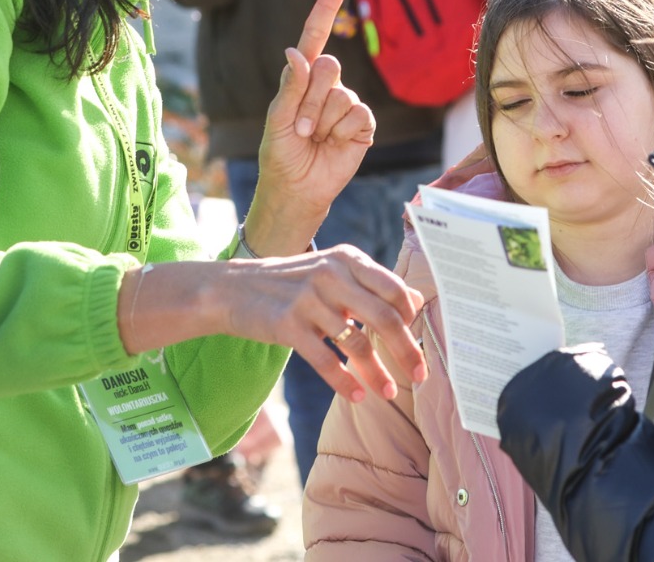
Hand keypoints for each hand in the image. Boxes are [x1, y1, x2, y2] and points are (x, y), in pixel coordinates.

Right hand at [224, 245, 425, 402]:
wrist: (233, 288)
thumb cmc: (292, 283)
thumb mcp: (333, 272)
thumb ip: (373, 285)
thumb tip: (417, 301)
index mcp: (347, 259)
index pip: (395, 290)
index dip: (411, 320)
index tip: (419, 342)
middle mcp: (331, 275)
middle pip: (384, 318)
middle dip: (407, 352)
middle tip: (420, 375)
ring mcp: (308, 299)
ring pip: (356, 344)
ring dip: (377, 373)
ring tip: (388, 392)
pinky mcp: (288, 325)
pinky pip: (325, 360)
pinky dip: (344, 381)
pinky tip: (356, 394)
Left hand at [249, 0, 374, 248]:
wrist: (297, 189)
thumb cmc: (281, 154)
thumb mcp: (277, 120)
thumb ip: (290, 87)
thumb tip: (295, 51)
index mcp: (302, 79)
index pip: (316, 36)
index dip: (326, 8)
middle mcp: (327, 86)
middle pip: (329, 67)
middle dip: (311, 100)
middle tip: (302, 128)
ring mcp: (346, 104)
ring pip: (342, 94)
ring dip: (322, 120)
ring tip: (314, 139)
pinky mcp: (362, 124)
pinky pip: (358, 113)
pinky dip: (342, 130)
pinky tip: (334, 144)